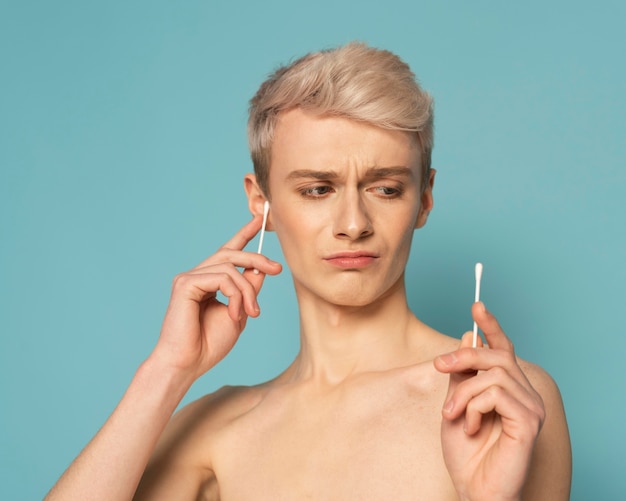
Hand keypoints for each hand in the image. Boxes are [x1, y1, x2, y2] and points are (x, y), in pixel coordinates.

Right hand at [150, 215, 281, 379]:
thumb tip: (261, 268)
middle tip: (277, 269)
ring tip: (251, 313)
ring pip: (230, 267)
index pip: (228, 252)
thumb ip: (248, 290)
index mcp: (209, 282)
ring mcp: (189, 278)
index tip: (260, 219)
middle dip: (257, 258)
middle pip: (231, 254)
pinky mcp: (185, 284)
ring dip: (248, 290)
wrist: (188, 364)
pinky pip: (221, 278)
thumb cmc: (209, 344)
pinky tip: (236, 313)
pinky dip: (235, 295)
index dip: (244, 234)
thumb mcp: (240, 312)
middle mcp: (197, 275)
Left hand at [434, 302, 544, 500]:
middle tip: (439, 366)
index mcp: (508, 388)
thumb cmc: (466, 452)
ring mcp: (531, 407)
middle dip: (463, 355)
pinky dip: (474, 407)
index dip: (491, 326)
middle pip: (497, 354)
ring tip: (452, 414)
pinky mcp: (529, 421)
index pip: (503, 349)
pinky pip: (496, 394)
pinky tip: (472, 426)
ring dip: (463, 392)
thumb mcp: (456, 403)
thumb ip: (463, 374)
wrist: (474, 489)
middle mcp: (525, 394)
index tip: (476, 305)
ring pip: (492, 373)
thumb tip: (467, 336)